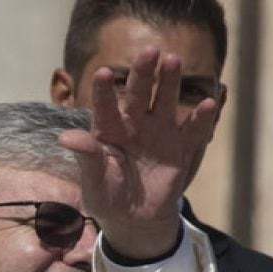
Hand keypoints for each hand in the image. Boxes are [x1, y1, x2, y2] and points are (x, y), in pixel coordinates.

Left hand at [58, 48, 218, 258]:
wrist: (133, 219)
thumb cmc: (107, 196)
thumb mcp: (93, 180)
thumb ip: (86, 156)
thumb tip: (65, 137)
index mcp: (108, 131)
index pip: (104, 107)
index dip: (103, 90)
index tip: (102, 73)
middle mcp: (135, 125)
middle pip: (138, 94)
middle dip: (143, 73)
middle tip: (149, 51)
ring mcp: (159, 133)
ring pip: (165, 102)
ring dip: (170, 83)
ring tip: (172, 61)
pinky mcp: (181, 147)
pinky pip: (192, 130)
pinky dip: (201, 118)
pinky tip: (207, 103)